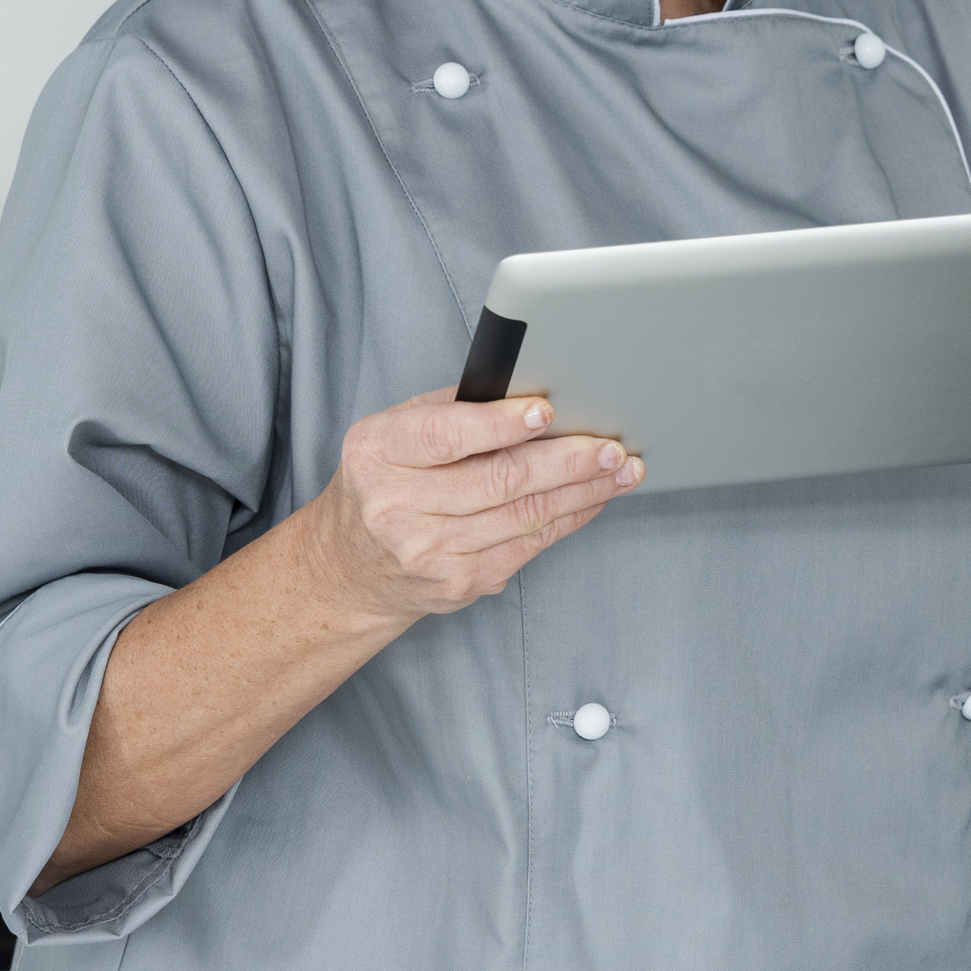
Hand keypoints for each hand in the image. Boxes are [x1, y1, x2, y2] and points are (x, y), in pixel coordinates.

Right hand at [299, 388, 642, 625]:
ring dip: (581, 491)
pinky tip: (593, 499)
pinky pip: (528, 546)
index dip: (499, 424)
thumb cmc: (385, 481)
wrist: (350, 567)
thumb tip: (530, 387)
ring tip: (620, 469)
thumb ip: (453, 408)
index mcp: (378, 452)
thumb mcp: (395, 432)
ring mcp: (428, 552)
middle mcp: (397, 505)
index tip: (546, 412)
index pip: (444, 435)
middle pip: (498, 480)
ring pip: (523, 516)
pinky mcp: (459, 582)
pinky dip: (568, 519)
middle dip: (566, 461)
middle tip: (610, 445)